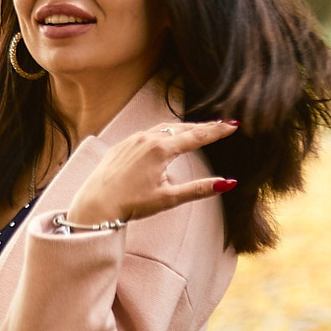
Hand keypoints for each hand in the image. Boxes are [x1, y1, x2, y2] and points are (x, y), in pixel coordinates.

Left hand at [65, 117, 239, 227]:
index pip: (197, 136)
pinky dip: (163, 133)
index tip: (234, 124)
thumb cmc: (131, 204)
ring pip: (164, 128)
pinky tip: (166, 139)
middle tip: (221, 125)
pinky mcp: (122, 144)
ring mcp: (133, 139)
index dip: (217, 131)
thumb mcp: (169, 199)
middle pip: (182, 129)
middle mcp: (147, 138)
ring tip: (197, 130)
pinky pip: (147, 133)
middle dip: (203, 127)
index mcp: (161, 149)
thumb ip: (199, 189)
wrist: (96, 205)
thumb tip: (228, 183)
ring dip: (183, 129)